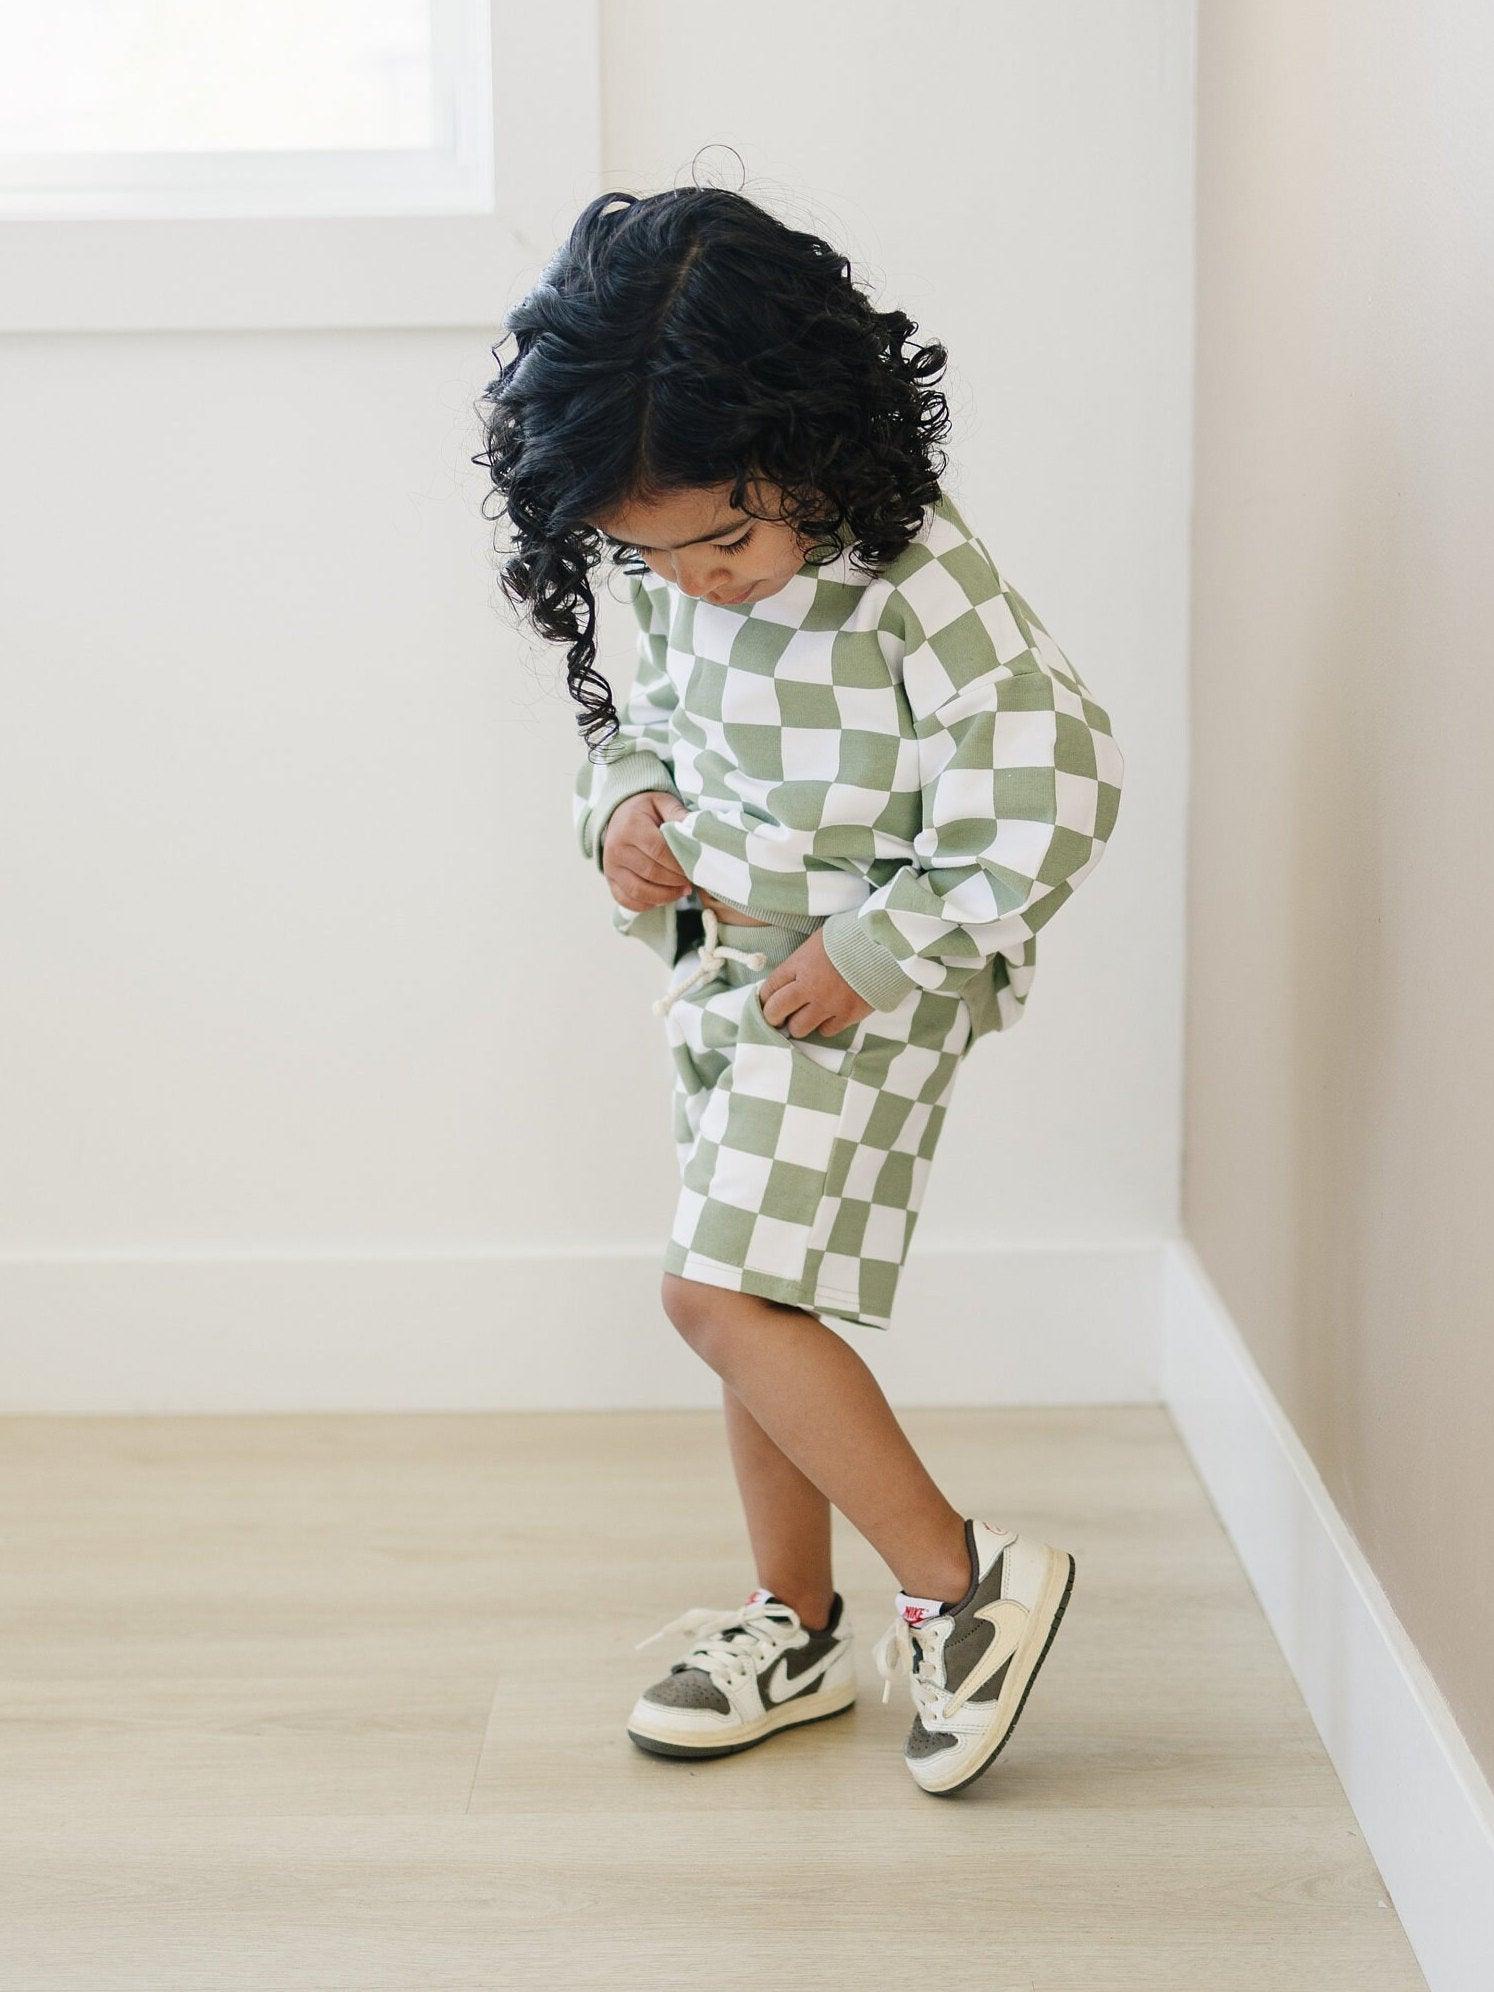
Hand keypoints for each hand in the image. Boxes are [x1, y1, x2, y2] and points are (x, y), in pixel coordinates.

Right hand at [602, 791, 691, 910]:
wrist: (618, 813)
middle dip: (676, 881)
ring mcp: (611, 866)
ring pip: (640, 891)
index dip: (679, 864)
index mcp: (631, 826)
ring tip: (682, 891)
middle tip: (692, 880)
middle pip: (651, 873)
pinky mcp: (610, 880)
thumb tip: (697, 833)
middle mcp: (617, 848)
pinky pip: (627, 900)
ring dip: (665, 896)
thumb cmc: (645, 810)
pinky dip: (647, 904)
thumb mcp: (663, 802)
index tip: (695, 868)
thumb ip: (680, 815)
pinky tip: (663, 897)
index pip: (659, 851)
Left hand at [758, 930, 873, 1037]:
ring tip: (804, 1019)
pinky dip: (825, 1026)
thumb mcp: (818, 941)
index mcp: (799, 964)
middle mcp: (809, 987)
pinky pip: (826, 1031)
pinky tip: (829, 1016)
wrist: (886, 945)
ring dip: (799, 1024)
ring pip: (799, 1028)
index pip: (769, 987)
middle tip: (777, 1018)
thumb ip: (801, 961)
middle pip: (776, 1011)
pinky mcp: (847, 1015)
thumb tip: (789, 978)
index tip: (766, 1002)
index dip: (764, 997)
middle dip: (772, 1016)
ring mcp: (828, 1003)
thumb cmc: (851, 937)